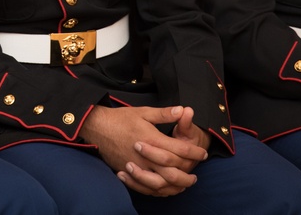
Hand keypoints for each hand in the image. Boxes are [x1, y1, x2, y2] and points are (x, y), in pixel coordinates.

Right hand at [79, 105, 206, 196]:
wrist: (97, 127)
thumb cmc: (121, 118)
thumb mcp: (144, 112)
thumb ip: (164, 113)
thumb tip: (183, 110)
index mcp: (152, 139)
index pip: (179, 149)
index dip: (194, 152)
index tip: (202, 153)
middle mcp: (146, 156)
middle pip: (173, 171)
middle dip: (187, 174)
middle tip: (196, 175)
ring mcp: (136, 166)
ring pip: (160, 183)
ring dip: (175, 186)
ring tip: (183, 185)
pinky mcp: (128, 172)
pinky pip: (146, 187)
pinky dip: (158, 191)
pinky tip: (165, 189)